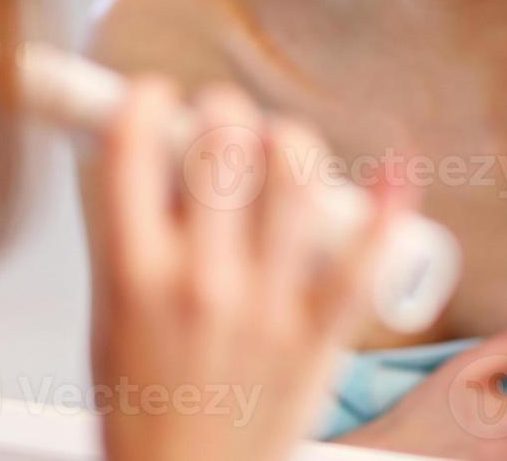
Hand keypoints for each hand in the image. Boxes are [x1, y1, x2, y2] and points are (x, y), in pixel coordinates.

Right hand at [89, 78, 407, 460]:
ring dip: (285, 142)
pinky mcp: (320, 337)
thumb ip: (125, 236)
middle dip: (220, 110)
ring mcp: (267, 309)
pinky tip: (396, 167)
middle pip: (221, 147)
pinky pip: (366, 260)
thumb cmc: (145, 409)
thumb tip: (146, 153)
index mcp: (135, 277)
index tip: (155, 98)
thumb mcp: (109, 317)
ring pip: (294, 178)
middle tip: (220, 121)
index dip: (145, 101)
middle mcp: (202, 284)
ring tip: (277, 149)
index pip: (133, 148)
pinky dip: (389, 207)